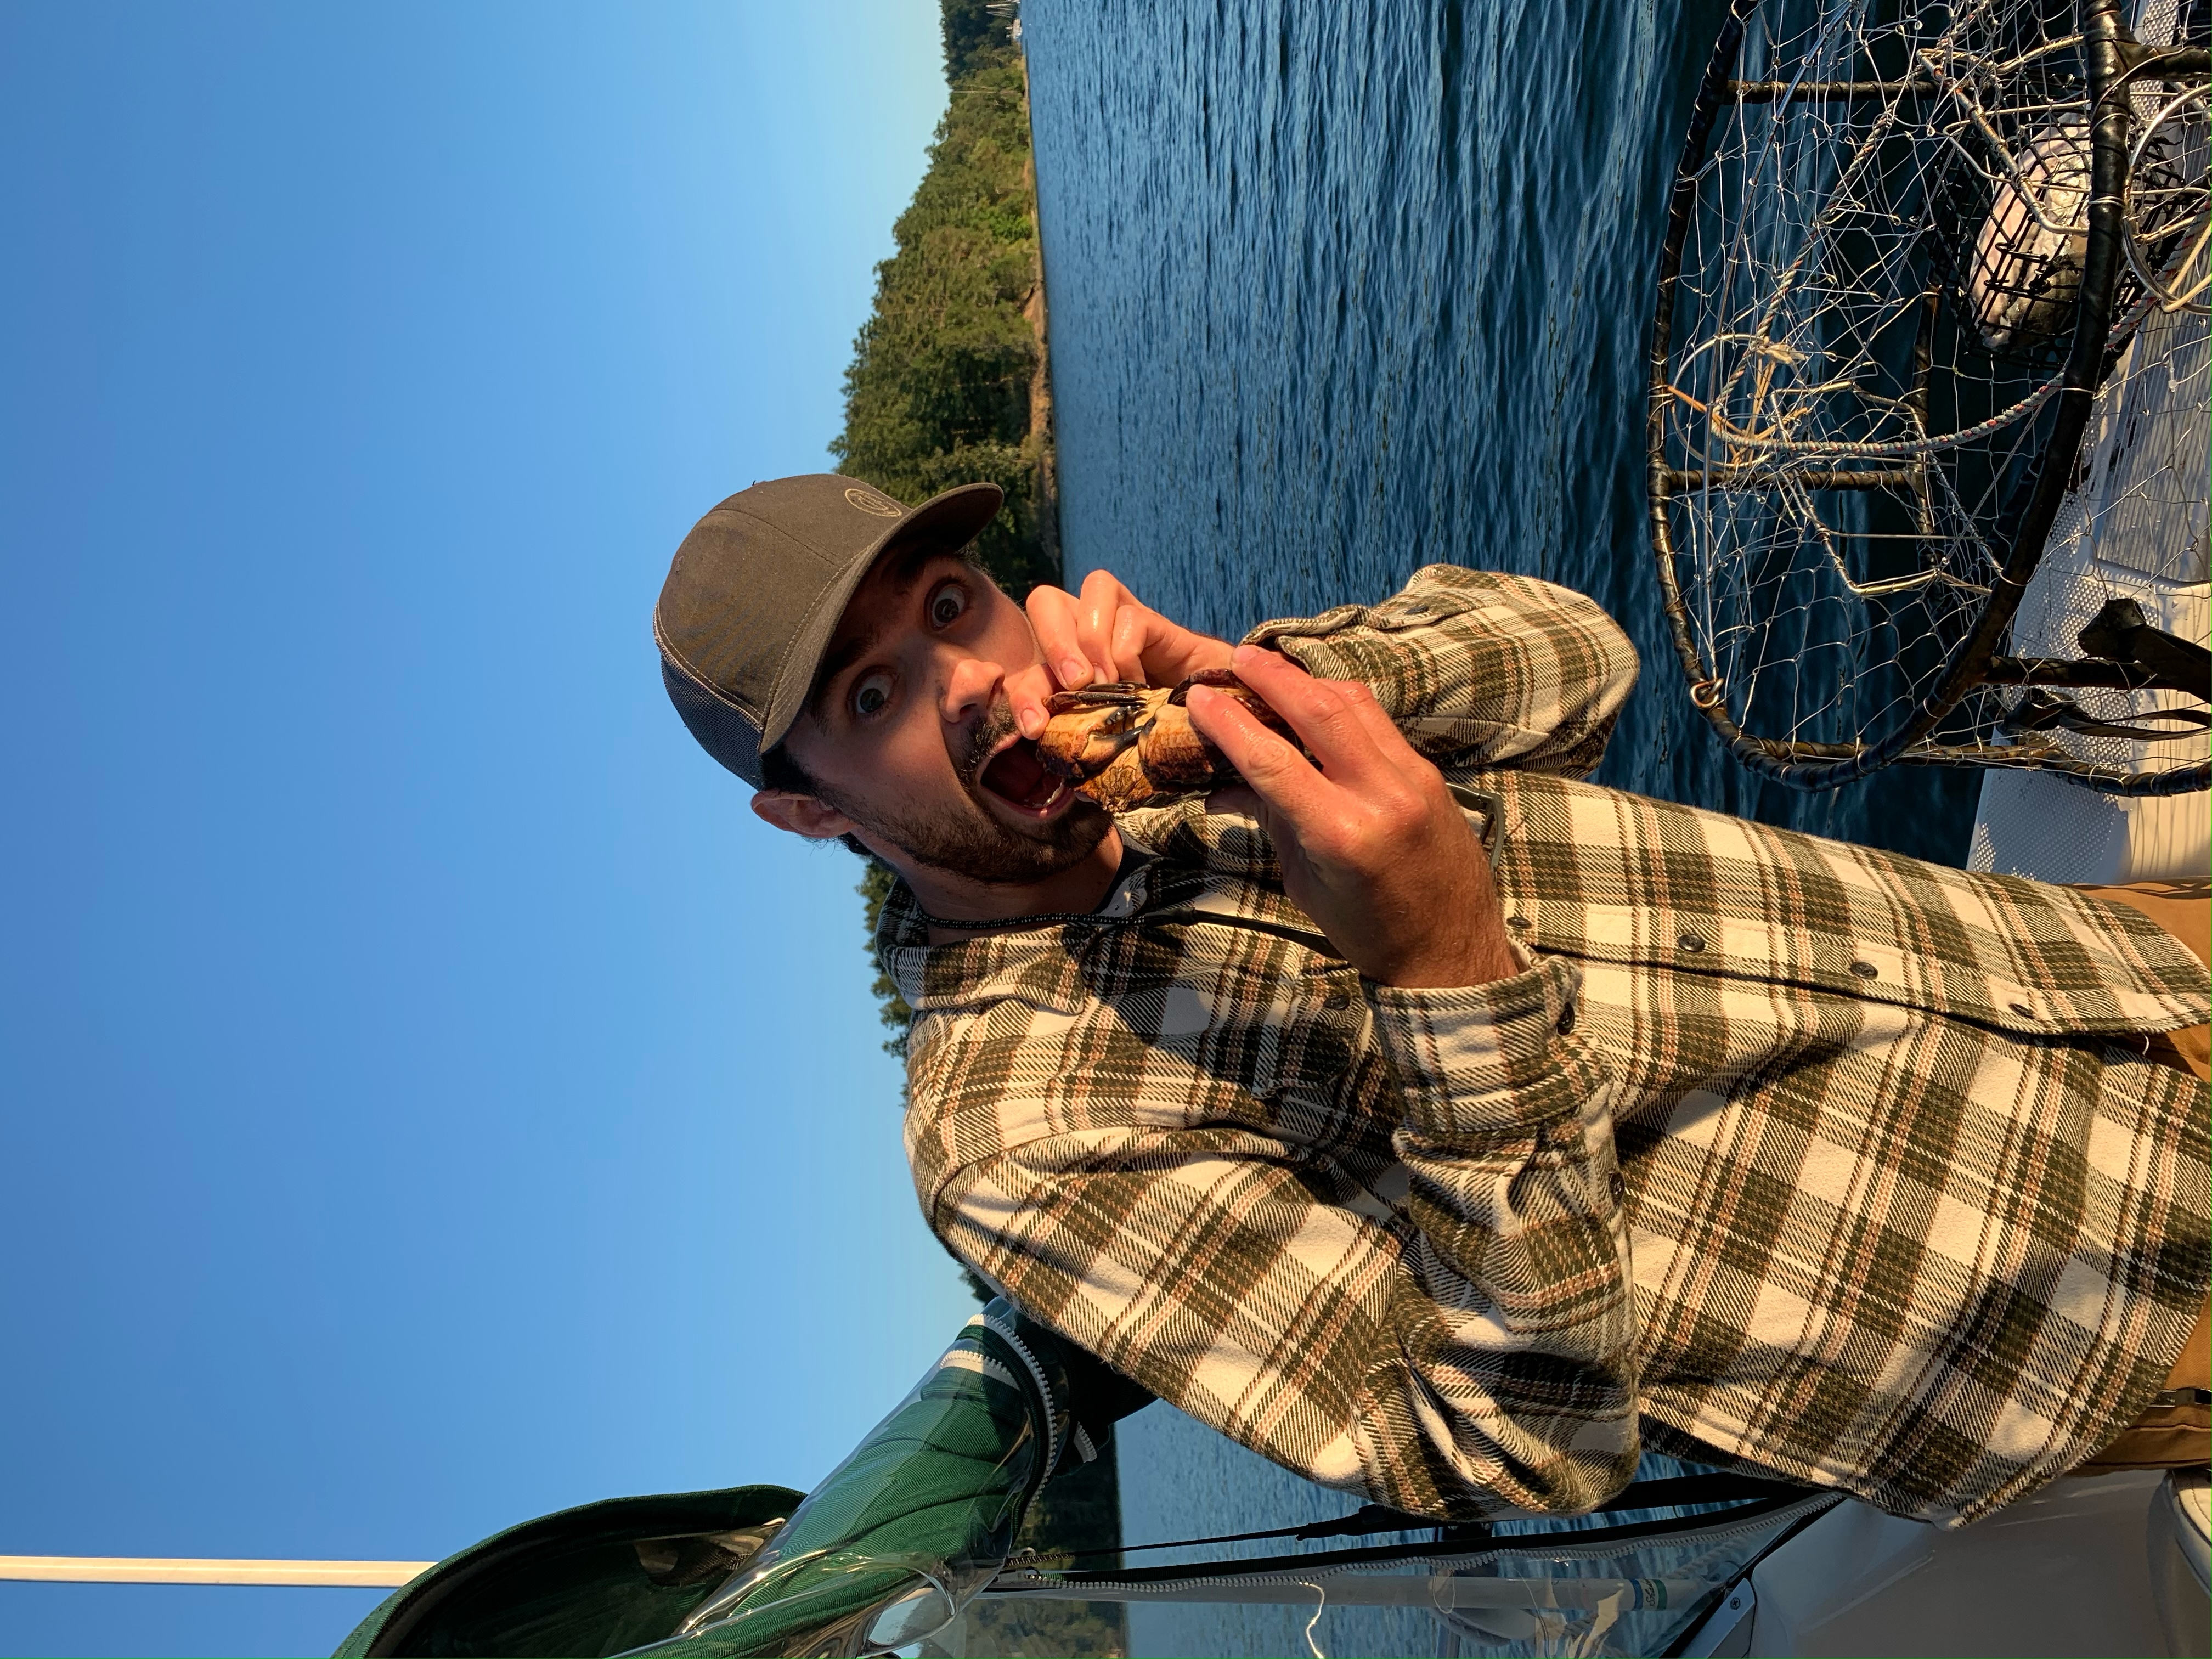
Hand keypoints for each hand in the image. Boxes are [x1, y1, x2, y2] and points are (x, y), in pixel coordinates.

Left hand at [1007, 570, 1233, 737]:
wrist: (1215, 719)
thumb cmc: (1154, 733)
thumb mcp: (1108, 742)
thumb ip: (1082, 744)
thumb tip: (1060, 762)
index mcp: (1069, 670)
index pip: (1029, 666)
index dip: (1022, 694)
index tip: (1037, 727)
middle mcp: (1092, 635)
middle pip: (1046, 600)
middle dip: (1053, 642)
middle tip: (1075, 685)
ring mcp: (1126, 622)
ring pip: (1094, 586)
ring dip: (1091, 638)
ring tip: (1108, 683)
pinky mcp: (1159, 623)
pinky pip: (1129, 615)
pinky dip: (1126, 651)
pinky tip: (1139, 683)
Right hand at [1187, 645, 1520, 987]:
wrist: (1449, 950)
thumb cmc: (1367, 930)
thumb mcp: (1304, 881)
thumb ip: (1271, 820)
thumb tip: (1222, 782)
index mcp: (1342, 834)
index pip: (1273, 759)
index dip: (1230, 722)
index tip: (1199, 697)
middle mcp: (1383, 795)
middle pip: (1320, 709)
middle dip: (1273, 677)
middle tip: (1238, 659)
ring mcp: (1414, 778)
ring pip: (1356, 704)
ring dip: (1310, 680)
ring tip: (1273, 670)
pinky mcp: (1429, 773)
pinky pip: (1380, 722)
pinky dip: (1342, 703)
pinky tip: (1316, 702)